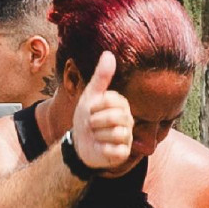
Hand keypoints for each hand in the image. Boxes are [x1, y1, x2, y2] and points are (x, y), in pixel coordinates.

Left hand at [70, 52, 134, 172]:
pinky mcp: (124, 153)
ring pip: (114, 133)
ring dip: (97, 136)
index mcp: (122, 105)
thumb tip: (109, 54)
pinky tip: (101, 147)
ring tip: (96, 136)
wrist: (80, 143)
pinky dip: (103, 148)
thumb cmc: (86, 118)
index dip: (94, 106)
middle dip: (94, 122)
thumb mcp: (90, 96)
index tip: (91, 110)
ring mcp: (128, 137)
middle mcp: (128, 120)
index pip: (109, 101)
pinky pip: (115, 149)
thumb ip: (101, 76)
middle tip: (91, 125)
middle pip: (113, 117)